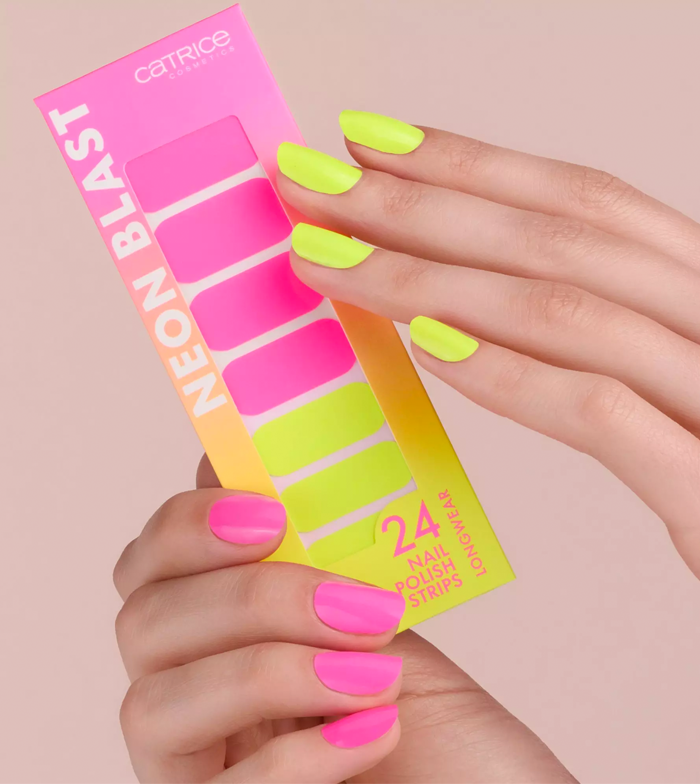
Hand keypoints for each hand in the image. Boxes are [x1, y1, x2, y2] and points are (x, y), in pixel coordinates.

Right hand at [114, 457, 575, 782]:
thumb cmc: (452, 732)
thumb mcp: (389, 626)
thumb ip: (326, 555)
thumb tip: (272, 459)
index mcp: (222, 629)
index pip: (149, 566)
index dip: (188, 527)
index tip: (273, 512)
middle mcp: (192, 692)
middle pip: (144, 624)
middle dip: (250, 598)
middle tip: (351, 602)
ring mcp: (197, 763)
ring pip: (152, 706)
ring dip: (271, 671)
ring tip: (375, 671)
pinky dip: (298, 755)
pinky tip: (375, 728)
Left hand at [278, 111, 699, 579]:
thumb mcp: (668, 384)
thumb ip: (588, 338)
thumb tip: (453, 305)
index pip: (579, 203)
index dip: (468, 164)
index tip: (368, 146)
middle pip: (556, 237)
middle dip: (419, 205)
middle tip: (312, 186)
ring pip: (568, 308)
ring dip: (431, 279)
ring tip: (330, 262)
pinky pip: (602, 413)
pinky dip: (510, 374)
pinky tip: (426, 345)